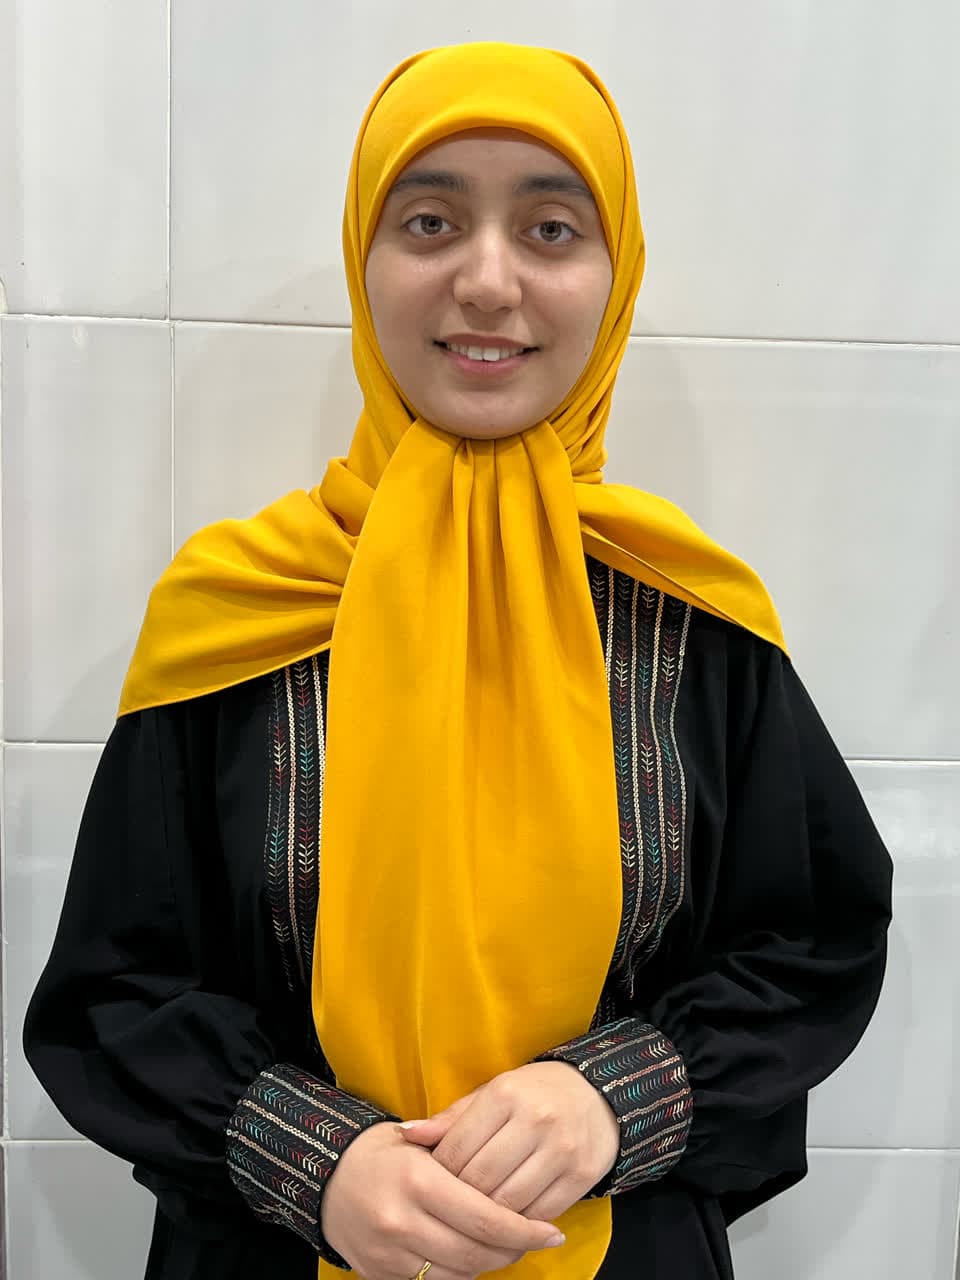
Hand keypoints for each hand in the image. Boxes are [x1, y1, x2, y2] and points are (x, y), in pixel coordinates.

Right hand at [321, 1120, 566, 1279]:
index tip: (550, 1231)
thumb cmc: (386, 1153)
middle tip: (538, 1240)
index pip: (485, 1218)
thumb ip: (466, 1160)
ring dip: (490, 1264)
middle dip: (514, 1250)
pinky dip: (461, 1272)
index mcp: (419, 1182)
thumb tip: (519, 1183)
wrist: (329, 1178)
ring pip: (460, 1273)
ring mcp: (389, 1254)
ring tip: (509, 1247)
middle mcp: (403, 1221)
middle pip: (477, 1252)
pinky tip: (474, 1255)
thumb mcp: (423, 1144)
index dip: (525, 1230)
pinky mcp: (380, 1275)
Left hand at [399, 1062, 619, 1222]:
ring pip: (509, 1203)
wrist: (596, 1096)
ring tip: (474, 1219)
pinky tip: (508, 1220)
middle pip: (481, 1179)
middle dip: (460, 1200)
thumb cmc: (532, 1095)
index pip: (457, 1148)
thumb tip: (406, 1135)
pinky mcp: (582, 1175)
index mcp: (506, 1094)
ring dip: (487, 1218)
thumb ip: (451, 1119)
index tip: (431, 1185)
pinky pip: (540, 1213)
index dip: (438, 1174)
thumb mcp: (491, 1095)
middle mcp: (536, 1119)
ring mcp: (562, 1149)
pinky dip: (519, 1223)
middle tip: (449, 1209)